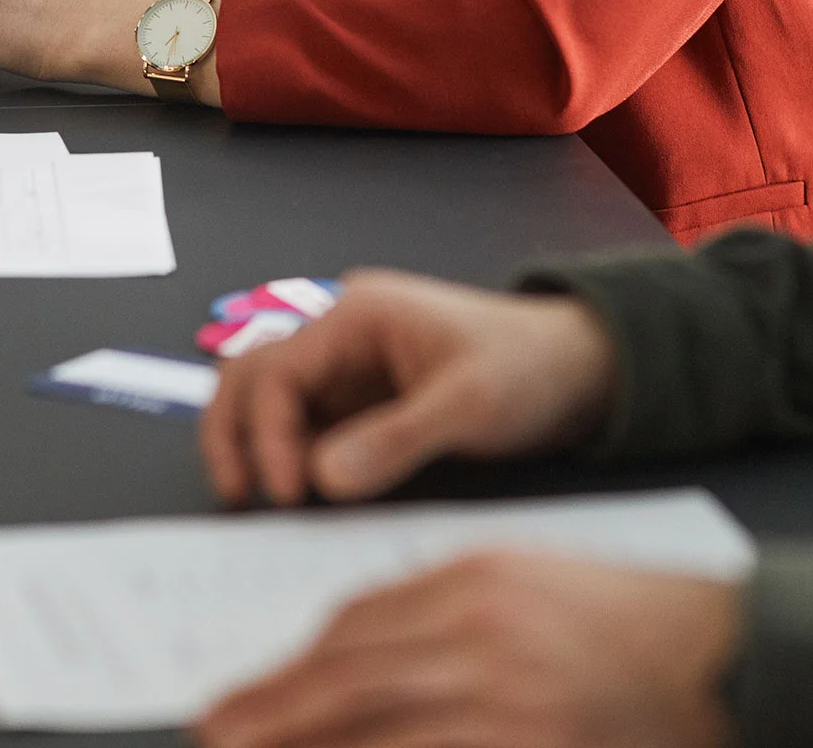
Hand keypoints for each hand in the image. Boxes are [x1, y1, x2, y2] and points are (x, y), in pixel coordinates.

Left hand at [195, 549, 739, 747]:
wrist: (734, 654)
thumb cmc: (639, 621)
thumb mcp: (535, 582)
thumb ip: (456, 606)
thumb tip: (375, 648)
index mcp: (477, 576)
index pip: (361, 619)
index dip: (298, 661)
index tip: (257, 690)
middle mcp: (478, 627)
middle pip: (349, 669)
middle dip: (273, 706)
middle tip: (216, 730)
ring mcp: (501, 693)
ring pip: (372, 722)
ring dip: (303, 743)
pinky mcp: (528, 741)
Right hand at [199, 270, 617, 506]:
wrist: (578, 372)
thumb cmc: (528, 369)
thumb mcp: (469, 404)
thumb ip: (395, 440)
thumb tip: (319, 479)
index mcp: (357, 315)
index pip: (278, 370)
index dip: (269, 433)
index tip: (289, 494)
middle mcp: (339, 337)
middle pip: (250, 372)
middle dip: (234, 431)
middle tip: (241, 496)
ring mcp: (346, 370)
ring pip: (266, 398)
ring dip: (251, 442)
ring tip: (255, 498)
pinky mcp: (358, 404)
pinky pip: (302, 427)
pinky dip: (286, 457)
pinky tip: (295, 496)